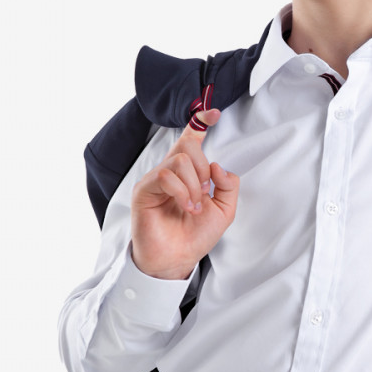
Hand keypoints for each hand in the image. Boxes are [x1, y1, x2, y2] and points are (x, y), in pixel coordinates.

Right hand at [130, 108, 238, 278]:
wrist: (178, 259)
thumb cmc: (196, 235)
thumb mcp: (224, 209)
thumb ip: (227, 185)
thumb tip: (219, 166)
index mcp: (189, 173)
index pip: (191, 139)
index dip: (200, 122)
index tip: (214, 113)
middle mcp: (170, 171)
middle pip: (187, 146)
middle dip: (202, 167)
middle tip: (204, 191)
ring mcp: (155, 179)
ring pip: (179, 161)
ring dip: (194, 185)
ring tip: (194, 206)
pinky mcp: (144, 190)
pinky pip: (165, 177)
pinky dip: (182, 192)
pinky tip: (186, 207)